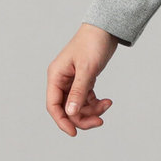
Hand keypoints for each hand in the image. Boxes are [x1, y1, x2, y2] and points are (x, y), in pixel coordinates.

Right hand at [46, 22, 119, 136]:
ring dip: (92, 110)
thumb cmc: (93, 42)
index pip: (54, 105)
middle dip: (82, 117)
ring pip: (78, 105)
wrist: (107, 28)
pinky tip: (107, 101)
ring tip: (107, 105)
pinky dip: (96, 102)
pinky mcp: (84, 79)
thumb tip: (71, 113)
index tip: (74, 132)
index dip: (62, 121)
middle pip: (67, 108)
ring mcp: (73, 80)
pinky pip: (86, 98)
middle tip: (100, 121)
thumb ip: (79, 91)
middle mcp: (62, 79)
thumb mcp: (87, 68)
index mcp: (56, 76)